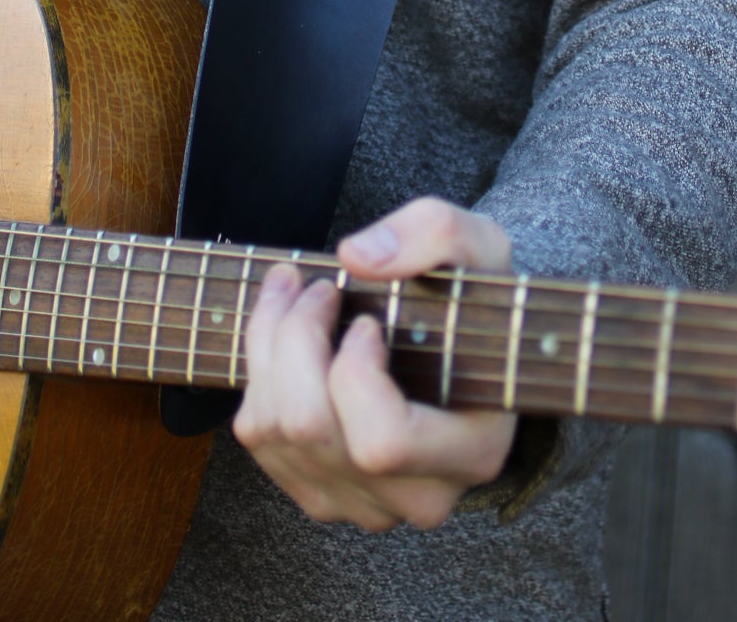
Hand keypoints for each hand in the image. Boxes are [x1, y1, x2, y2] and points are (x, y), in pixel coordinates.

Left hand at [233, 197, 516, 531]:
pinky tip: (283, 328)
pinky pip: (257, 434)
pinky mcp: (319, 491)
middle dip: (295, 337)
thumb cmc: (473, 296)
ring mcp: (364, 503)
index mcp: (472, 453)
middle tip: (320, 287)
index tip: (368, 320)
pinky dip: (258, 366)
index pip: (381, 441)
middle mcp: (418, 496)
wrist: (464, 340)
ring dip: (269, 343)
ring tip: (295, 292)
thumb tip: (356, 258)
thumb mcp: (479, 245)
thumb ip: (434, 233)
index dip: (354, 371)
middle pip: (309, 428)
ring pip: (273, 430)